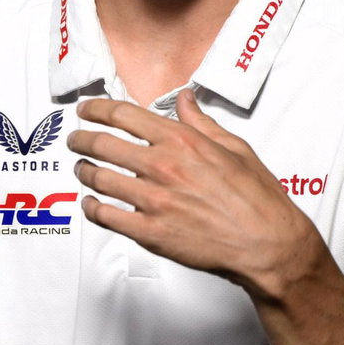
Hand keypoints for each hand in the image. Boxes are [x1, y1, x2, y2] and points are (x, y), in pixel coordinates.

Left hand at [67, 89, 325, 297]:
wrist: (267, 244)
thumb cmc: (257, 198)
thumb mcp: (235, 147)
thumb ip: (202, 122)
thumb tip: (185, 99)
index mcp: (183, 141)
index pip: (125, 116)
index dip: (97, 109)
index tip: (86, 109)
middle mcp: (163, 167)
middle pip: (103, 144)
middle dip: (82, 138)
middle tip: (75, 139)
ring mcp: (154, 201)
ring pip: (99, 178)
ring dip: (84, 171)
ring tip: (81, 169)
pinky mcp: (150, 232)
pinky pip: (106, 216)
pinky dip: (92, 206)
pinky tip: (91, 203)